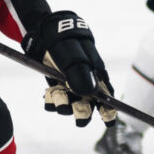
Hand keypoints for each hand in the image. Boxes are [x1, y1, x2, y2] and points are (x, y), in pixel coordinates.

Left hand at [23, 10, 115, 126]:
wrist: (44, 32)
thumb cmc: (65, 42)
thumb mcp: (74, 56)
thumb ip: (81, 73)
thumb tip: (89, 94)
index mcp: (96, 77)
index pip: (107, 98)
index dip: (109, 112)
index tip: (108, 121)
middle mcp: (84, 85)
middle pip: (87, 107)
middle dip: (81, 111)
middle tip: (74, 107)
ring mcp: (69, 86)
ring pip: (69, 105)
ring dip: (62, 104)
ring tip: (55, 93)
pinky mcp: (56, 86)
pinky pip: (54, 100)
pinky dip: (50, 100)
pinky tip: (48, 93)